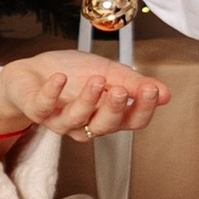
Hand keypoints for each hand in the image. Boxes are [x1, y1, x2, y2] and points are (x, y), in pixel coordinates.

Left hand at [0, 48, 168, 143]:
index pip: (132, 121)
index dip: (143, 109)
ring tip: (96, 79)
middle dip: (115, 108)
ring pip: (76, 120)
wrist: (33, 71)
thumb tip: (165, 93)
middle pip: (106, 126)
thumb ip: (134, 83)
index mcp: (107, 114)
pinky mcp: (37, 110)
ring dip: (87, 100)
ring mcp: (60, 119)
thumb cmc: (71, 74)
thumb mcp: (108, 72)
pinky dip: (52, 92)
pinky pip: (44, 107)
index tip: (151, 90)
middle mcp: (86, 122)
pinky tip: (59, 78)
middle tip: (121, 89)